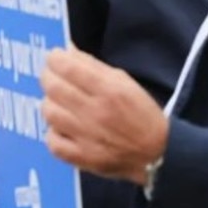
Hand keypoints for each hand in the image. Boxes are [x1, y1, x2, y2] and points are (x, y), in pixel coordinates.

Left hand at [41, 47, 167, 183]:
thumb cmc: (140, 113)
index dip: (54, 58)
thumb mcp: (123, 82)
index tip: (55, 58)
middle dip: (48, 76)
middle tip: (53, 77)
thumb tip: (65, 50)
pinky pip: (52, 141)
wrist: (159, 153)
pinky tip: (63, 127)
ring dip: (51, 103)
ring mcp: (88, 138)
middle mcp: (96, 113)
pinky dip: (53, 132)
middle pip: (53, 87)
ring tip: (60, 103)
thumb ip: (92, 65)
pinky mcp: (83, 158)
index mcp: (110, 90)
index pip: (67, 67)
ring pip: (49, 112)